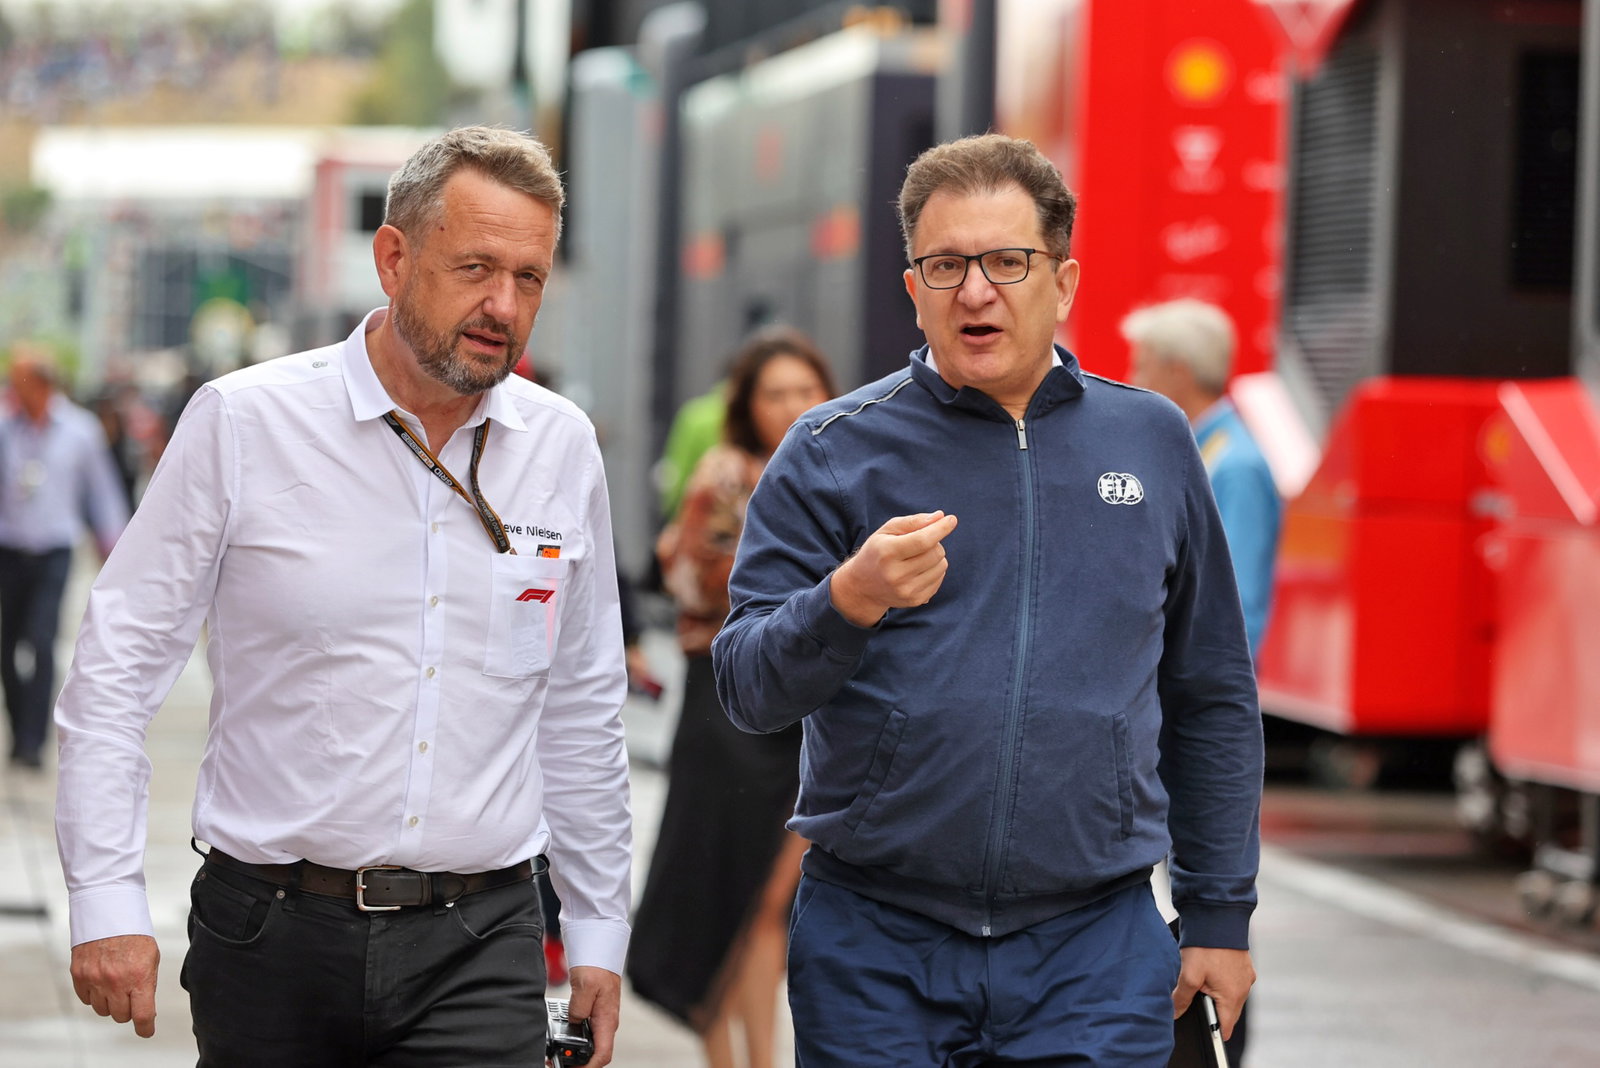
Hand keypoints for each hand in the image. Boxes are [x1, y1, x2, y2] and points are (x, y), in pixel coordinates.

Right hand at [70, 934, 159, 1036]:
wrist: (109, 913)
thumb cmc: (134, 935)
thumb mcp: (152, 957)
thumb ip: (148, 984)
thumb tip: (145, 1008)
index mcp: (139, 976)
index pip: (142, 1015)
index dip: (145, 1028)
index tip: (146, 1030)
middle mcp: (116, 981)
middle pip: (121, 1016)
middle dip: (128, 1009)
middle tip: (130, 993)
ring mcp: (95, 979)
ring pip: (102, 1010)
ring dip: (110, 1003)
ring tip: (116, 984)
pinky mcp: (79, 975)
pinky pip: (86, 1000)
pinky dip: (94, 995)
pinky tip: (101, 980)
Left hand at [565, 965, 620, 1066]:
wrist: (600, 952)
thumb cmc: (598, 967)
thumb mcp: (586, 987)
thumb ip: (579, 1009)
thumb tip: (573, 1024)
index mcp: (607, 1020)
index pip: (602, 1054)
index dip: (588, 1067)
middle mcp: (605, 1023)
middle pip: (596, 1053)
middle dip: (578, 1063)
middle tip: (559, 1064)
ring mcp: (599, 1018)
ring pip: (590, 1043)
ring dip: (575, 1052)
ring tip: (556, 1055)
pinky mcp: (592, 1013)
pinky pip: (584, 1031)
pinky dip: (573, 1039)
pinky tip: (560, 1037)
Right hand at [830, 511, 958, 626]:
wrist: (862, 586)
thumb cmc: (877, 551)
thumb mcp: (887, 530)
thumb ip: (913, 521)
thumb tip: (940, 517)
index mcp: (887, 553)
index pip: (923, 540)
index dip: (940, 529)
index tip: (952, 519)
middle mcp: (896, 575)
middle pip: (936, 552)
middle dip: (935, 542)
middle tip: (921, 542)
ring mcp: (906, 591)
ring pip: (942, 566)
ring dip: (936, 556)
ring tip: (918, 557)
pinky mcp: (915, 601)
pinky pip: (940, 579)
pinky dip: (935, 570)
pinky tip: (919, 570)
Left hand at [1171, 946, 1254, 1039]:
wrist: (1218, 916)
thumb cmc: (1205, 945)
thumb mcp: (1189, 974)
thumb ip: (1182, 997)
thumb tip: (1175, 1013)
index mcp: (1233, 996)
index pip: (1225, 1026)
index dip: (1213, 1032)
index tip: (1203, 1034)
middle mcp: (1244, 989)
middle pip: (1228, 1013)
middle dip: (1213, 1012)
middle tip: (1195, 1005)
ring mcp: (1246, 976)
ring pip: (1231, 997)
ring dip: (1217, 996)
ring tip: (1200, 986)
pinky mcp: (1244, 966)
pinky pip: (1234, 982)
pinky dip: (1223, 983)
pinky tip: (1209, 973)